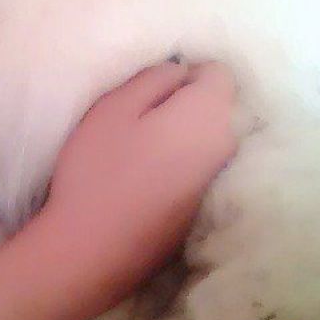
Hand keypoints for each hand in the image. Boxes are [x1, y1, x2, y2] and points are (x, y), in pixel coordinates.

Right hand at [46, 60, 236, 254]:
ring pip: (209, 133)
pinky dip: (182, 156)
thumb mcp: (116, 106)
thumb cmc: (99, 167)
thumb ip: (155, 78)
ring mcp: (217, 178)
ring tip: (141, 143)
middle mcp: (226, 145)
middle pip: (219, 103)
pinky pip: (201, 162)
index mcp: (208, 115)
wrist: (93, 247)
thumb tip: (181, 71)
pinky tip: (148, 172)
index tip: (152, 90)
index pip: (219, 72)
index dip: (186, 72)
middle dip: (187, 99)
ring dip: (183, 128)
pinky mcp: (203, 203)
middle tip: (141, 115)